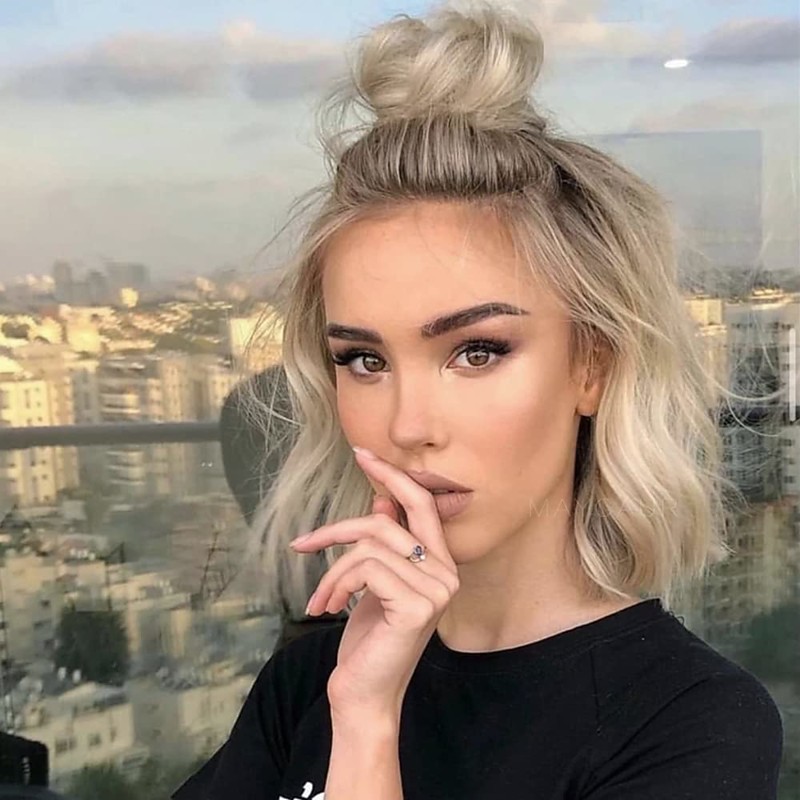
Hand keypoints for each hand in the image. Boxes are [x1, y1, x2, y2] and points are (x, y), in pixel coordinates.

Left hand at [288, 447, 459, 718]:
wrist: (363, 695)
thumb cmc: (368, 641)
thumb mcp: (372, 585)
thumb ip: (384, 545)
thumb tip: (382, 502)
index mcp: (438, 564)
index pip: (422, 504)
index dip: (393, 475)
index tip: (363, 454)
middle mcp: (446, 573)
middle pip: (388, 520)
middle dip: (340, 528)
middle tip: (303, 544)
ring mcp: (436, 590)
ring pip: (369, 545)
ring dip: (332, 571)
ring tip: (319, 600)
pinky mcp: (418, 605)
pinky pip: (366, 568)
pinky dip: (336, 584)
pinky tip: (327, 609)